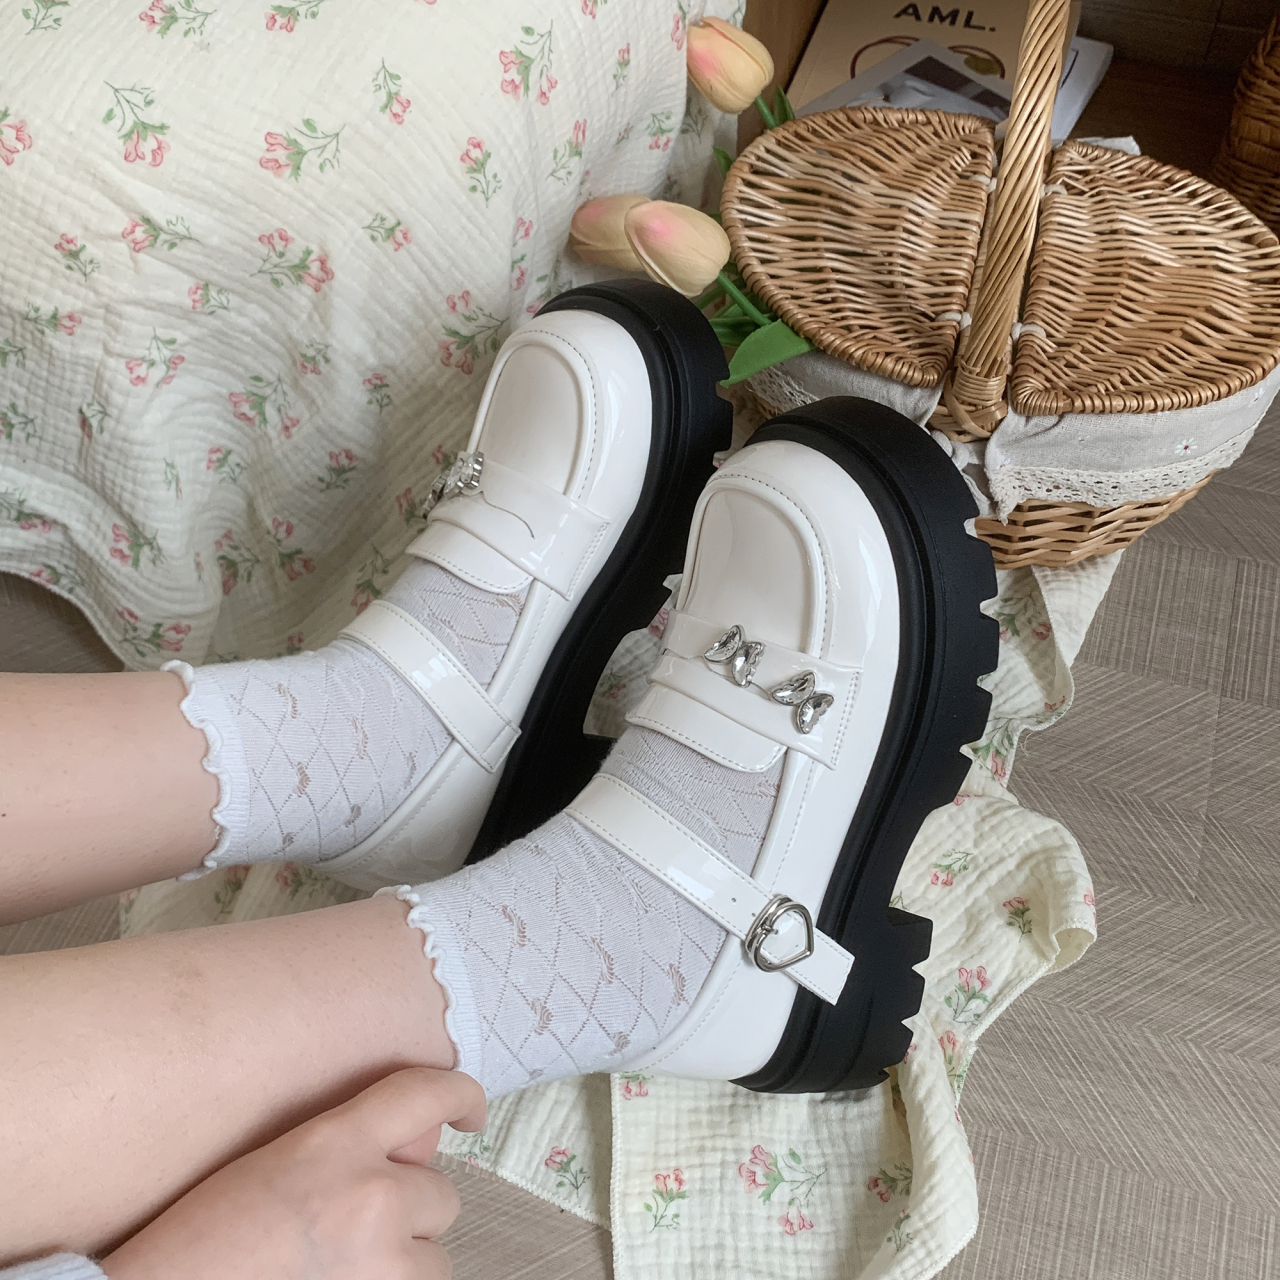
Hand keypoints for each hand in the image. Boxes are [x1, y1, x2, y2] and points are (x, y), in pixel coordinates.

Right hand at [102, 1067, 485, 1279]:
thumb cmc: (208, 1237)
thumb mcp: (283, 1162)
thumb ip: (356, 1146)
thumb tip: (423, 1143)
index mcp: (336, 1142)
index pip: (426, 1094)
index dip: (460, 1094)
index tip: (469, 1110)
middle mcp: (372, 1196)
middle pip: (441, 1194)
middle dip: (409, 1213)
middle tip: (350, 1232)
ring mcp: (380, 1261)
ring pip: (436, 1257)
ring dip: (405, 1263)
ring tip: (340, 1269)